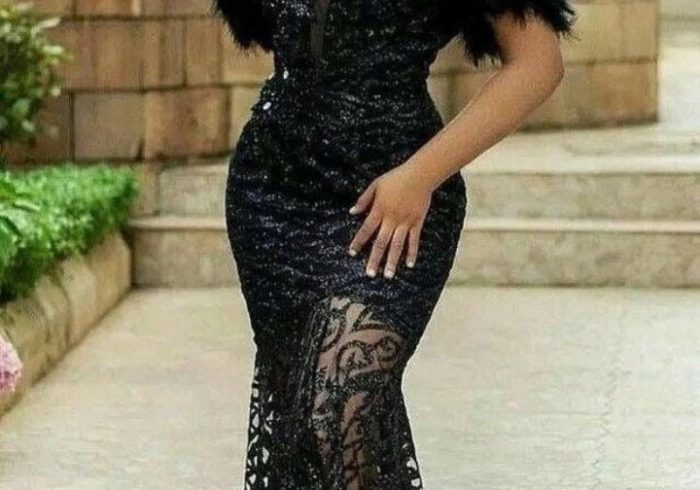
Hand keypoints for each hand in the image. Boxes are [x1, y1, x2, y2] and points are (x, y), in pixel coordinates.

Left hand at [348, 163, 433, 278]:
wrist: (420, 175)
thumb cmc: (396, 178)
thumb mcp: (376, 185)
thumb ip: (364, 199)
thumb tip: (352, 212)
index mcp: (379, 210)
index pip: (366, 229)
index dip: (358, 241)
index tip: (352, 253)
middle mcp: (391, 219)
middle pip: (381, 242)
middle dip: (374, 259)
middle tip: (370, 274)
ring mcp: (405, 222)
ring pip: (397, 245)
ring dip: (392, 261)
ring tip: (388, 276)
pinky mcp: (417, 223)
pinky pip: (414, 241)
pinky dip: (412, 253)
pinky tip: (409, 265)